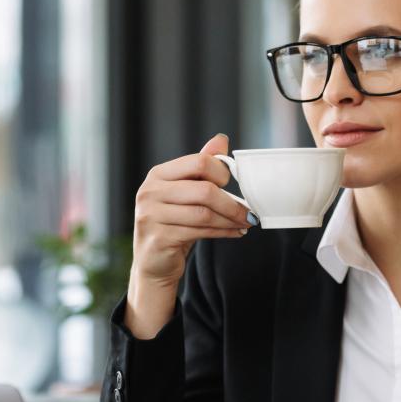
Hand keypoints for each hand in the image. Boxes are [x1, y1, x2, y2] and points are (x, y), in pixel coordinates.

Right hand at [125, 133, 253, 338]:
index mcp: (158, 175)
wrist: (153, 261)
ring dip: (231, 220)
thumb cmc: (173, 223)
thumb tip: (221, 140)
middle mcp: (150, 192)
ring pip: (204, 214)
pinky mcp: (158, 238)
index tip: (233, 185)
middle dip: (232, 203)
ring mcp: (151, 216)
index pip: (198, 162)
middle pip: (204, 190)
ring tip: (246, 223)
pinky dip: (223, 232)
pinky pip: (200, 232)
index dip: (221, 173)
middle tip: (250, 212)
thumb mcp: (185, 192)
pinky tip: (235, 232)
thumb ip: (200, 167)